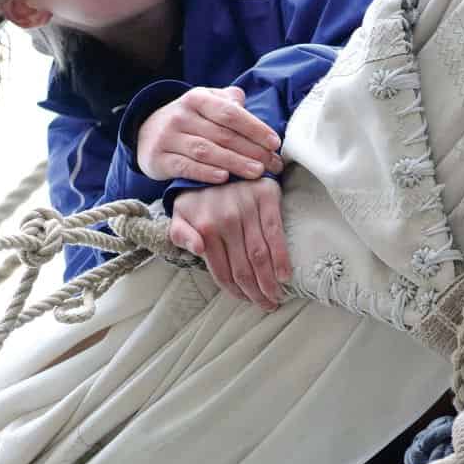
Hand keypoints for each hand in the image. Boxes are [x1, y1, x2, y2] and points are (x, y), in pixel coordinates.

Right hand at [135, 86, 283, 183]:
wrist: (147, 132)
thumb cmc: (190, 119)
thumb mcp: (206, 103)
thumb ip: (229, 101)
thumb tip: (247, 108)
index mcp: (197, 98)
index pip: (231, 113)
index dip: (255, 128)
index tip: (275, 143)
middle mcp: (181, 115)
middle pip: (223, 135)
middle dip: (252, 151)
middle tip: (273, 165)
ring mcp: (168, 137)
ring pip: (207, 151)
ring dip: (235, 163)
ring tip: (257, 173)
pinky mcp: (159, 159)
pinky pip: (186, 167)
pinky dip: (206, 173)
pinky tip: (224, 178)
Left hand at [170, 178, 291, 309]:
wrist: (218, 157)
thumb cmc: (197, 195)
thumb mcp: (178, 214)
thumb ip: (180, 235)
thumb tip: (198, 249)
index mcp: (204, 228)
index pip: (222, 270)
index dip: (234, 291)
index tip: (246, 302)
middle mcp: (225, 220)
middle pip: (243, 267)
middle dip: (256, 292)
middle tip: (267, 306)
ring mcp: (247, 209)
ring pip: (260, 255)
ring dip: (269, 281)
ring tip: (276, 297)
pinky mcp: (266, 198)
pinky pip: (276, 234)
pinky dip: (281, 257)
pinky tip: (285, 276)